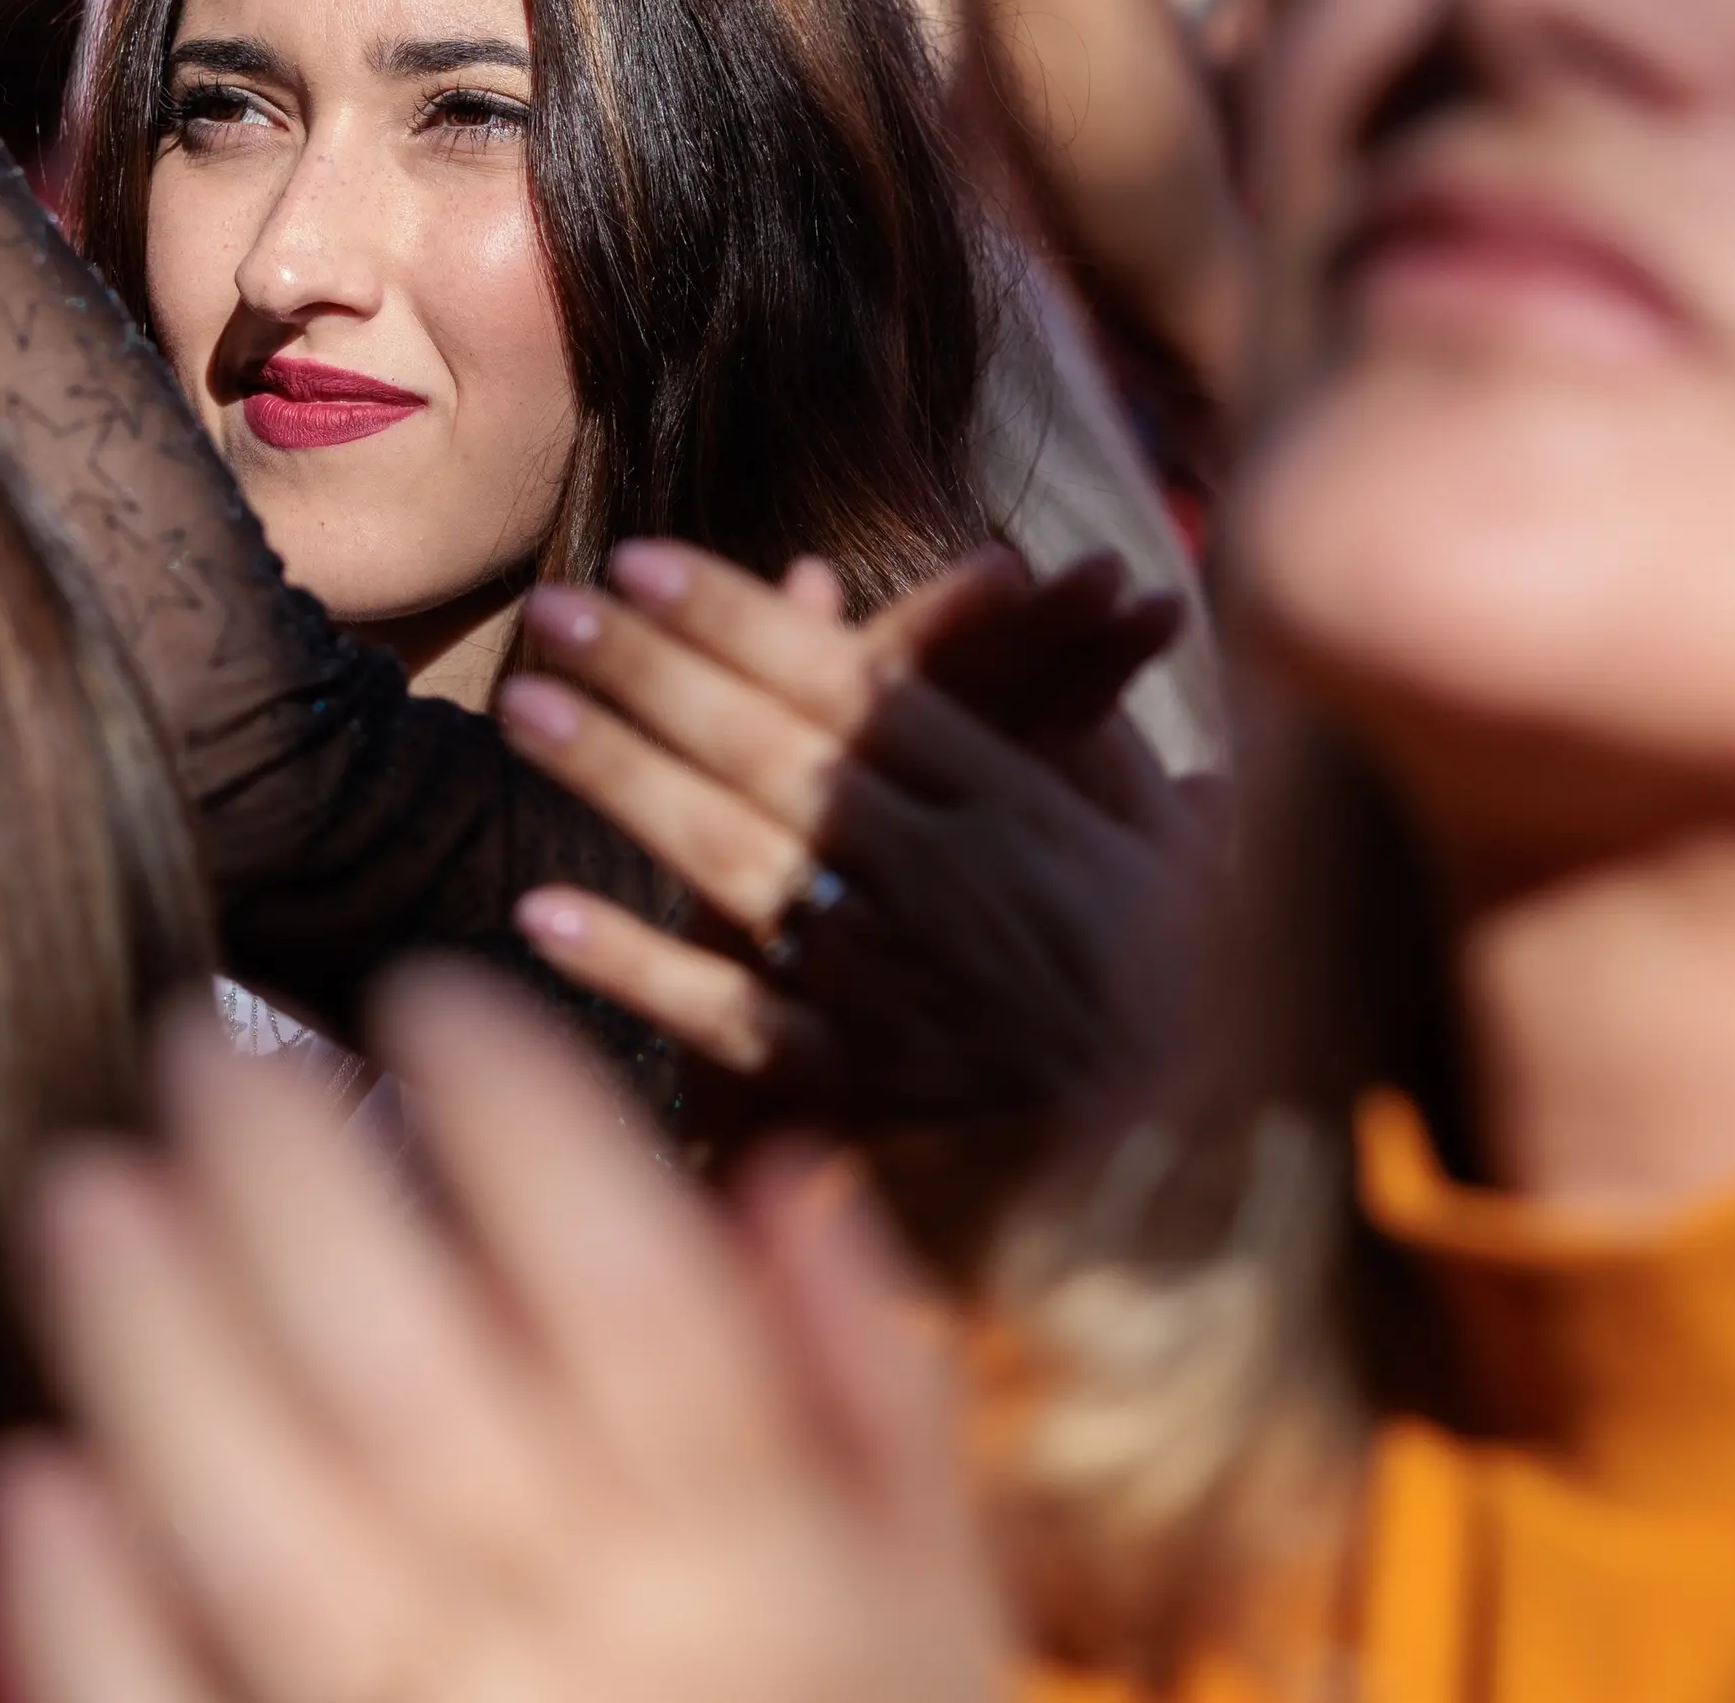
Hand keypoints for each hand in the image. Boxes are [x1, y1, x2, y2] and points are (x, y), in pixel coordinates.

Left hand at [0, 972, 1004, 1702]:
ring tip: (78, 1188)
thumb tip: (793, 1186)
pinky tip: (32, 1483)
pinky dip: (100, 1620)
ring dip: (161, 1342)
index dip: (516, 1113)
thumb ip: (884, 1411)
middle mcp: (592, 1639)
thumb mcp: (945, 1629)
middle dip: (294, 1172)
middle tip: (197, 1037)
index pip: (628, 1276)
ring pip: (273, 1515)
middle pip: (414, 1355)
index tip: (428, 997)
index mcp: (756, 1565)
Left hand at [498, 543, 1194, 1141]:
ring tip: (523, 708)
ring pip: (735, 859)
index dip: (736, 615)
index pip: (849, 685)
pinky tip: (541, 909)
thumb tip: (1003, 577)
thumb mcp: (1138, 831)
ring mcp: (895, 984)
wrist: (1210, 1173)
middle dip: (652, 668)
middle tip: (552, 608)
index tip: (638, 562)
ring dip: (619, 775)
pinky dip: (635, 963)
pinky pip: (728, 1019)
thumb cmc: (1163, 983)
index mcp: (1009, 801)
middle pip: (772, 750)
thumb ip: (1061, 710)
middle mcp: (945, 878)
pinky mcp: (861, 1090)